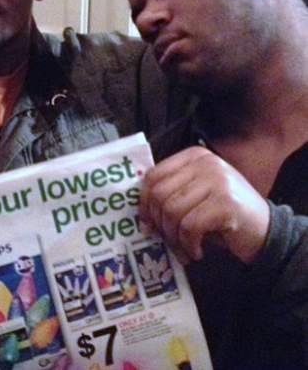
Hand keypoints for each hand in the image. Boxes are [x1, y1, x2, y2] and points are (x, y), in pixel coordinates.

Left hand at [139, 146, 269, 264]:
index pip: (154, 175)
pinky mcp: (225, 203)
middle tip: (167, 241)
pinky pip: (189, 226)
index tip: (146, 222)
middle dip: (159, 223)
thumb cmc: (224, 215)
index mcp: (194, 156)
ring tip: (183, 249)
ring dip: (174, 237)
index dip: (144, 201)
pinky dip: (188, 244)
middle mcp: (205, 163)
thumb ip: (172, 193)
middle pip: (160, 193)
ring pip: (172, 211)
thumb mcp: (196, 195)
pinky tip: (197, 251)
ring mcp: (217, 180)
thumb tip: (141, 214)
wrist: (267, 231)